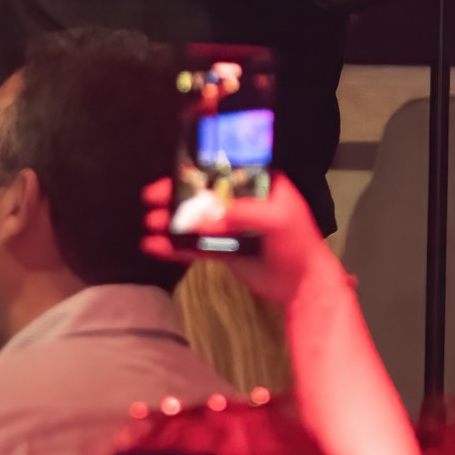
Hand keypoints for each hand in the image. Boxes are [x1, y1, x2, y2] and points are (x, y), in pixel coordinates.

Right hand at [141, 172, 336, 308]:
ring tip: (149, 224)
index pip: (223, 168)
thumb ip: (242, 215)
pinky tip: (155, 247)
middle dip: (175, 196)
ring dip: (172, 221)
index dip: (196, 166)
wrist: (305, 288)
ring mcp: (231, 227)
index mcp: (258, 185)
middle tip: (150, 199)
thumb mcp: (278, 219)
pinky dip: (176, 247)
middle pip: (202, 193)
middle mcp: (242, 201)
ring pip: (196, 220)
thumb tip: (203, 220)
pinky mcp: (225, 251)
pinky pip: (197, 246)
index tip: (172, 168)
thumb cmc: (298, 244)